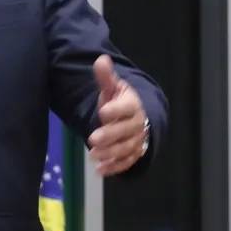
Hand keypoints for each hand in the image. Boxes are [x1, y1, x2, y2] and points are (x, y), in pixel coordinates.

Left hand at [87, 54, 148, 176]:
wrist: (134, 118)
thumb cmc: (119, 102)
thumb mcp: (112, 88)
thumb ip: (105, 77)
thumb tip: (100, 60)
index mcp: (133, 105)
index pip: (128, 107)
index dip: (116, 110)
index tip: (102, 112)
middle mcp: (138, 124)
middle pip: (126, 131)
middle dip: (110, 135)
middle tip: (92, 139)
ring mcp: (137, 141)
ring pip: (126, 148)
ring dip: (110, 153)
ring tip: (93, 155)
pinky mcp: (134, 155)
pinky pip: (126, 162)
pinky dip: (114, 167)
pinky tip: (100, 170)